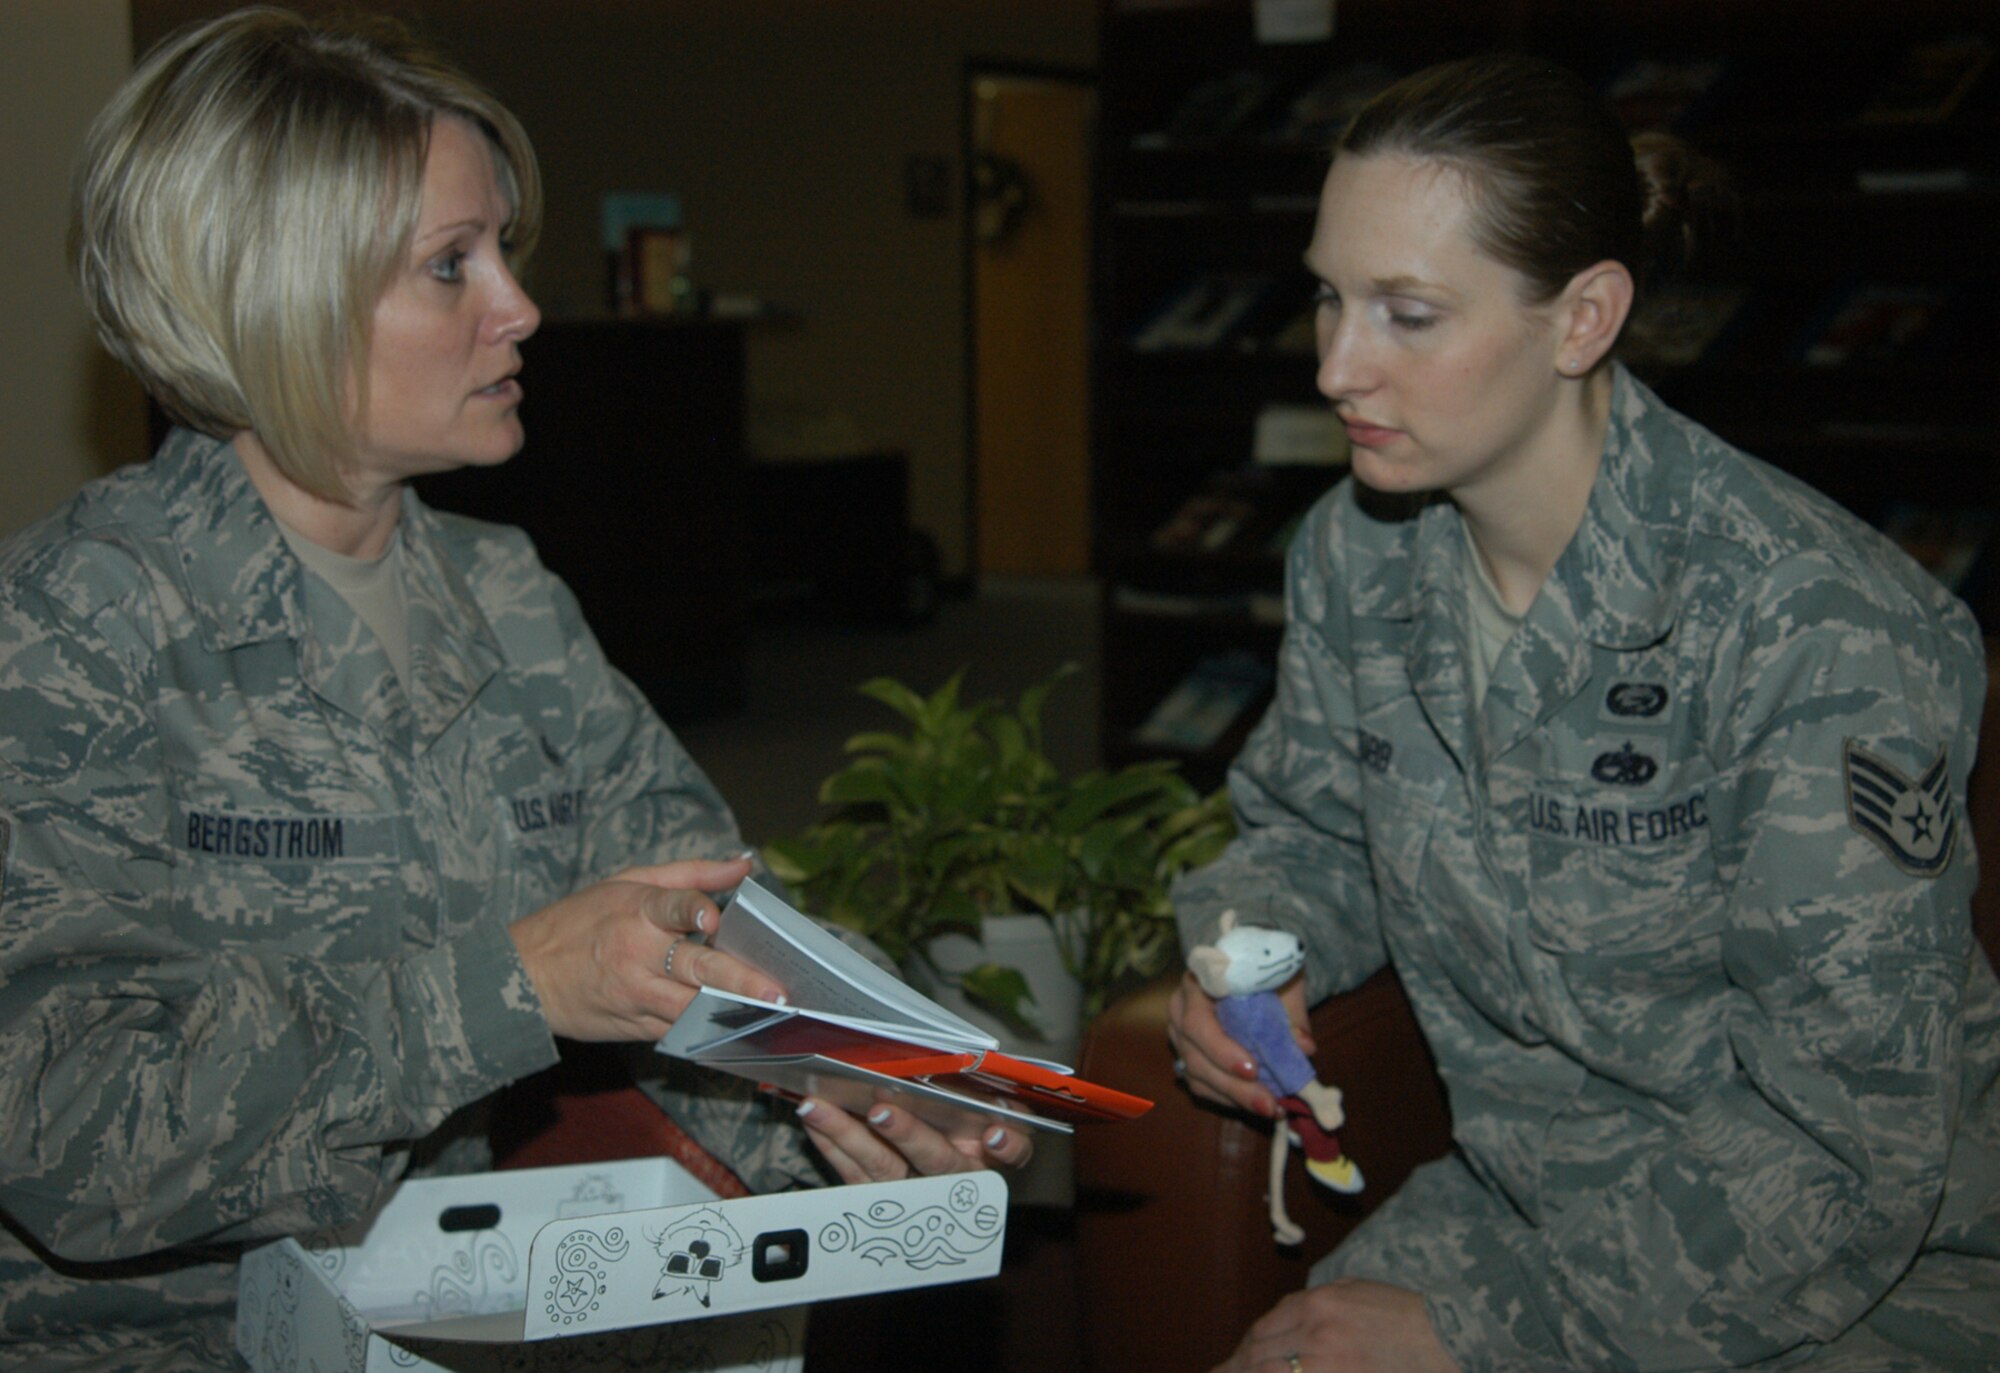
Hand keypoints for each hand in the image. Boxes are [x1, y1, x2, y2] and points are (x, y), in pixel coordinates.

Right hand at [509, 857, 784, 1040]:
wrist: (521, 976)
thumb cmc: (579, 922)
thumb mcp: (627, 883)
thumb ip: (691, 875)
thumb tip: (744, 864)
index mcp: (635, 910)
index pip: (670, 905)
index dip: (693, 909)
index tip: (714, 917)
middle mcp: (637, 953)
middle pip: (695, 968)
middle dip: (738, 981)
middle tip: (775, 991)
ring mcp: (635, 995)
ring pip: (691, 1007)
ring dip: (731, 1012)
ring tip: (771, 1015)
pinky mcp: (633, 1027)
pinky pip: (678, 1031)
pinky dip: (707, 1031)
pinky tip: (740, 1031)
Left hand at [795, 1096, 1032, 1183]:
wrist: (931, 1175)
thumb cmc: (959, 1122)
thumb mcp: (975, 1106)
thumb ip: (974, 1088)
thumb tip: (957, 1053)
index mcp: (988, 1153)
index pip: (1013, 1152)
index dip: (1007, 1145)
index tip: (994, 1133)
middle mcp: (955, 1178)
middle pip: (937, 1161)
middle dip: (908, 1133)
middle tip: (880, 1109)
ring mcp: (914, 1194)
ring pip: (882, 1168)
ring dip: (847, 1133)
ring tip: (817, 1105)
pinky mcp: (878, 1200)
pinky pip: (851, 1175)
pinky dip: (830, 1143)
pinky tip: (812, 1119)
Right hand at [1166, 970, 1313, 1118]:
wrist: (1254, 967)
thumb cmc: (1265, 970)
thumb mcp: (1283, 979)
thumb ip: (1292, 1011)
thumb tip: (1303, 1047)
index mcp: (1198, 983)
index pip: (1197, 1020)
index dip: (1221, 1049)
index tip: (1253, 1069)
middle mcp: (1180, 1009)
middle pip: (1196, 1054)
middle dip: (1234, 1085)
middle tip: (1269, 1103)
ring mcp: (1180, 1035)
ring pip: (1196, 1074)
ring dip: (1234, 1097)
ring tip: (1270, 1109)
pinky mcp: (1188, 1055)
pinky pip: (1200, 1085)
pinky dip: (1228, 1099)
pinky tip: (1256, 1105)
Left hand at [1211, 1279, 1458, 1372]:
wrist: (1444, 1336)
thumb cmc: (1401, 1313)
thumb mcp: (1354, 1291)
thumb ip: (1314, 1303)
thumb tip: (1284, 1321)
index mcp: (1318, 1303)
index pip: (1265, 1327)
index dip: (1247, 1348)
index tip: (1237, 1361)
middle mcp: (1316, 1332)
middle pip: (1260, 1354)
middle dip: (1241, 1368)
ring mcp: (1326, 1363)